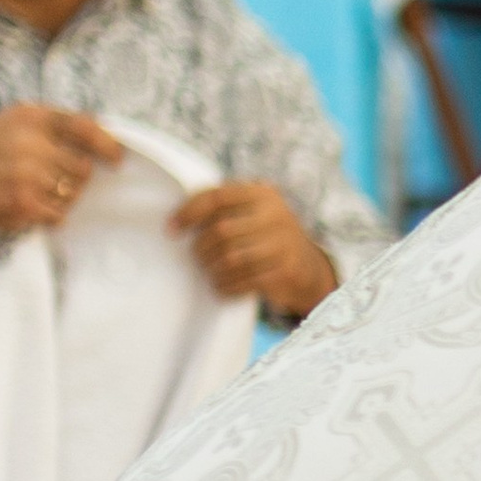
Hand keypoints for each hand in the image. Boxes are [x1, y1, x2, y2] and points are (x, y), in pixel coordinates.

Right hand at [0, 105, 123, 232]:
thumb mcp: (12, 123)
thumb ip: (52, 126)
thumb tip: (100, 132)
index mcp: (31, 117)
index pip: (84, 127)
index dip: (107, 144)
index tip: (117, 157)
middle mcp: (31, 143)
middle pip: (84, 168)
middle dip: (75, 177)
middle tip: (51, 180)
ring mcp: (28, 174)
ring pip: (73, 193)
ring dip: (62, 198)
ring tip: (35, 192)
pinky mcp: (24, 203)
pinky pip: (59, 215)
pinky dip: (49, 215)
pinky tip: (30, 207)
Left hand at [170, 180, 336, 315]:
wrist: (308, 267)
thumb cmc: (266, 237)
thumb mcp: (253, 213)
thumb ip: (224, 208)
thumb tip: (177, 220)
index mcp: (263, 194)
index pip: (217, 198)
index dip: (189, 213)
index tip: (171, 229)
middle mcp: (276, 215)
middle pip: (222, 231)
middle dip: (202, 247)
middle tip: (197, 257)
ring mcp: (283, 245)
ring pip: (232, 259)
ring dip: (213, 269)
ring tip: (209, 272)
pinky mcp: (286, 272)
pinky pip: (245, 281)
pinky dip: (227, 286)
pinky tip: (222, 286)